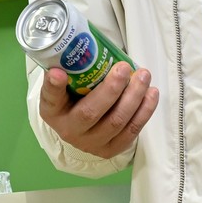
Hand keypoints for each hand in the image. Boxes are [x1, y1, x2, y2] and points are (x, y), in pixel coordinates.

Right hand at [38, 62, 159, 159]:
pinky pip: (131, 131)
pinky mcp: (111, 150)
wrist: (81, 127)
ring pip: (116, 122)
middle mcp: (69, 131)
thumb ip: (69, 69)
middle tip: (124, 67)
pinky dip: (144, 111)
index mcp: (53, 111)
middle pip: (91, 112)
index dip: (54, 86)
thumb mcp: (65, 85)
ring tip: (143, 76)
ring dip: (134, 97)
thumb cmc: (74, 99)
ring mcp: (91, 144)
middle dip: (111, 89)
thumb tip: (72, 52)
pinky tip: (151, 94)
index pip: (50, 98)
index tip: (58, 72)